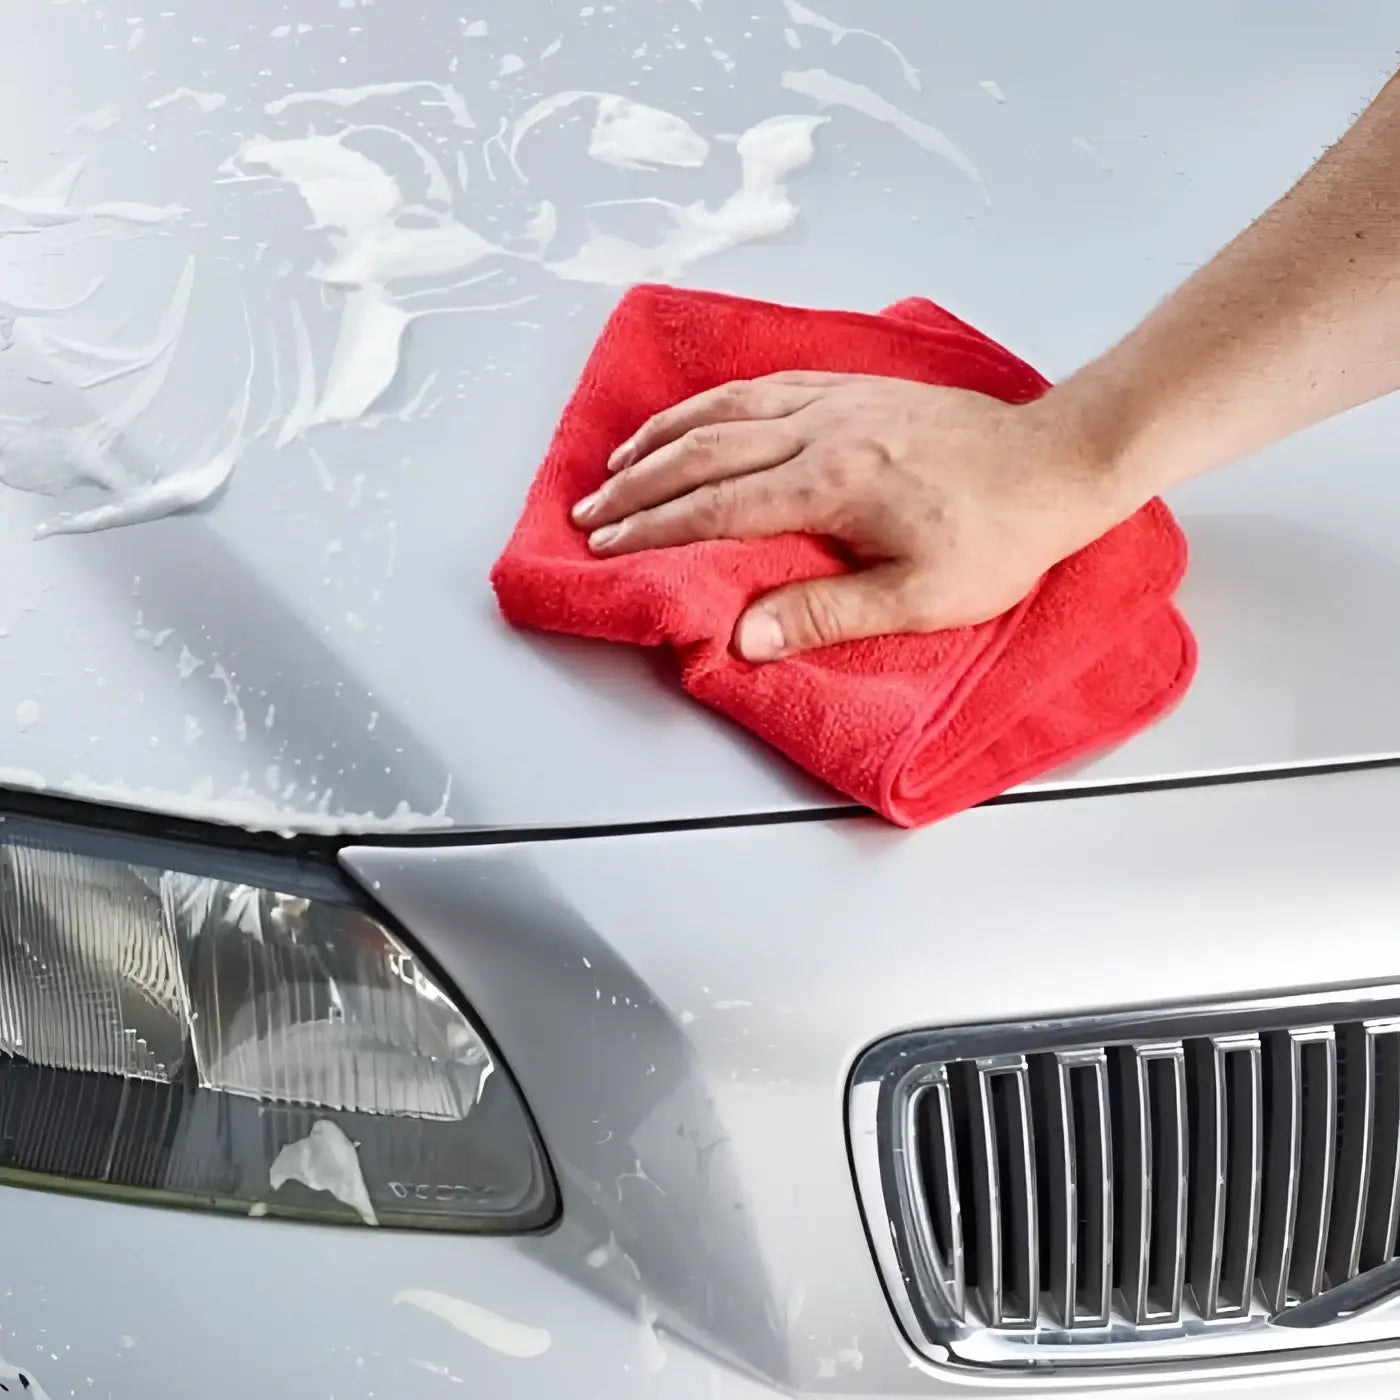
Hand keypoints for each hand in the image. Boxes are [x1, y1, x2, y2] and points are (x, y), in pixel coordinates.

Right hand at [570, 372, 1133, 660]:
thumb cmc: (999, 535)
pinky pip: (765, 386)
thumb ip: (823, 614)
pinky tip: (698, 414)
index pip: (716, 506)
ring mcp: (837, 401)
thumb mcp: (918, 598)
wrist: (1057, 462)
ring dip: (664, 435)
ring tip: (620, 459)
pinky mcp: (854, 388)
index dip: (653, 527)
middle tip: (590, 507)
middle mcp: (823, 431)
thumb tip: (743, 636)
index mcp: (831, 484)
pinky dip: (716, 401)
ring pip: (726, 410)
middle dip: (637, 482)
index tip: (606, 543)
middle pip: (704, 451)